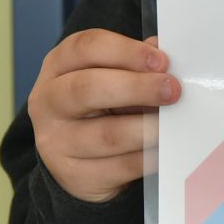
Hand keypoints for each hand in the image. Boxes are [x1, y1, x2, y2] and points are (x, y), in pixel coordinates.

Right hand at [29, 29, 180, 203]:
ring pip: (106, 134)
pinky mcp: (74, 175)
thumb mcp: (113, 77)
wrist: (79, 160)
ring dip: (147, 128)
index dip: (125, 51)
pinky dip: (148, 158)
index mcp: (59, 66)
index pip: (85, 48)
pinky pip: (119, 167)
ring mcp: (55, 142)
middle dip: (136, 87)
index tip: (161, 61)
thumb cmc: (102, 105)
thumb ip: (136, 64)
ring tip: (174, 124)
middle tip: (172, 90)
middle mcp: (48, 101)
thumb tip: (168, 57)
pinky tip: (166, 150)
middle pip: (87, 88)